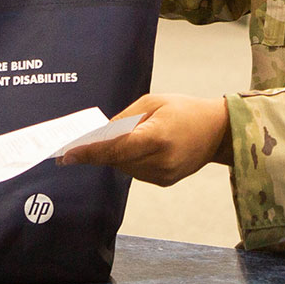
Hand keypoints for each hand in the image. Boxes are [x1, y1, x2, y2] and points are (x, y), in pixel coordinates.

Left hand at [58, 94, 231, 185]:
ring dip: (117, 154)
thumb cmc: (185, 110)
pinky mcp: (164, 182)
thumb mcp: (152, 102)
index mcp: (157, 137)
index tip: (66, 155)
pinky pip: (136, 172)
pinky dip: (131, 160)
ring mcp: (163, 175)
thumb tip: (99, 135)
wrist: (218, 131)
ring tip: (130, 136)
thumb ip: (124, 120)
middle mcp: (160, 161)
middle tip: (85, 141)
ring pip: (124, 168)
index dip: (89, 153)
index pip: (116, 149)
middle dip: (100, 150)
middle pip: (116, 160)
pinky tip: (141, 146)